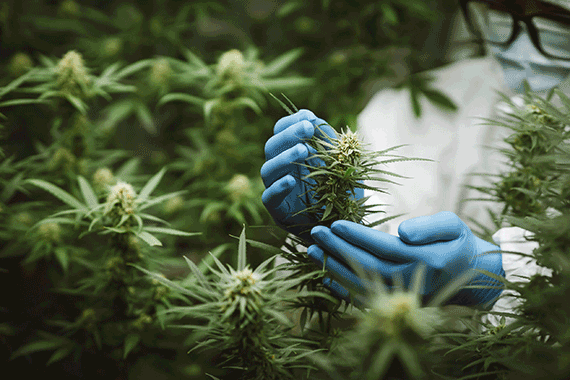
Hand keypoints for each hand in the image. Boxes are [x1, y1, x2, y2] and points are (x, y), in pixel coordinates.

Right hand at [260, 109, 335, 239]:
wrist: (345, 227)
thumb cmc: (343, 193)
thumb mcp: (342, 164)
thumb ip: (329, 142)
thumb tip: (314, 118)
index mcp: (293, 154)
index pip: (281, 132)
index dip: (291, 122)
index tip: (309, 118)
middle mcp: (281, 170)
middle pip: (272, 146)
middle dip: (289, 134)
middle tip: (308, 128)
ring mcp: (277, 190)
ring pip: (268, 169)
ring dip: (284, 157)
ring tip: (304, 150)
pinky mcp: (278, 211)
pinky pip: (269, 197)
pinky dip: (278, 187)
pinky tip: (291, 180)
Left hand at [307, 212, 504, 308]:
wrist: (473, 277)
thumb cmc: (458, 244)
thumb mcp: (453, 227)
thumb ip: (430, 226)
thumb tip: (402, 232)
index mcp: (426, 260)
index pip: (383, 247)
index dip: (357, 236)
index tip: (335, 224)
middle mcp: (411, 281)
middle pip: (366, 265)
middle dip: (338, 249)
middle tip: (315, 233)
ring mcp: (402, 296)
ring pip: (361, 283)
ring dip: (334, 267)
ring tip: (312, 251)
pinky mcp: (396, 303)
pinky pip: (365, 298)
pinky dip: (343, 289)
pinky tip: (325, 275)